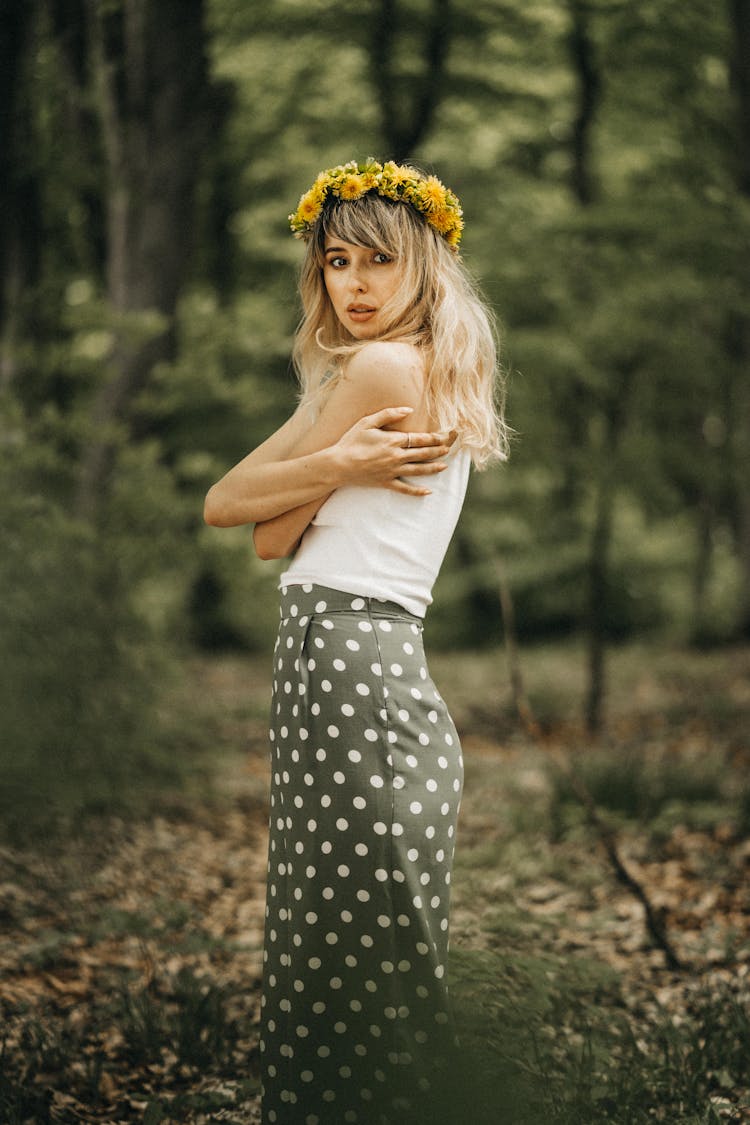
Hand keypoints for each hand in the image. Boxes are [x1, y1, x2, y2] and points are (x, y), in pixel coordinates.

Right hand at [333, 407, 456, 494]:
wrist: (338, 465)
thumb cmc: (351, 441)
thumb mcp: (368, 422)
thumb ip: (389, 414)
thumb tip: (408, 409)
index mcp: (393, 440)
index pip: (420, 439)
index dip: (434, 437)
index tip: (444, 436)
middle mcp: (396, 456)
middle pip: (423, 454)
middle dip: (437, 451)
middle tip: (449, 449)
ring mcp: (392, 471)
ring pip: (418, 470)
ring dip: (433, 468)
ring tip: (444, 466)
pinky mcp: (386, 483)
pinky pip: (405, 488)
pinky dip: (417, 491)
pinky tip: (428, 492)